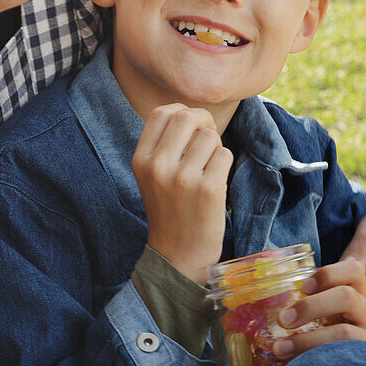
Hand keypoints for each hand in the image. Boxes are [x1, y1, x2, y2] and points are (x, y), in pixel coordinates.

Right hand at [132, 104, 233, 283]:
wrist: (178, 253)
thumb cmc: (169, 208)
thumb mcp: (151, 175)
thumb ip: (163, 144)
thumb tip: (191, 113)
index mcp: (140, 159)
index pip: (161, 113)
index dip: (182, 112)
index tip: (190, 127)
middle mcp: (158, 166)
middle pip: (187, 117)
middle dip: (203, 122)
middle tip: (207, 139)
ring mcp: (183, 178)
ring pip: (209, 136)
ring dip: (215, 146)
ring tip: (208, 166)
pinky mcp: (208, 189)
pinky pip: (224, 155)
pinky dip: (224, 163)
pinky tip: (215, 179)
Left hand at [273, 259, 365, 359]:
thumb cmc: (330, 346)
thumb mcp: (325, 322)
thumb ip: (307, 310)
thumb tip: (261, 305)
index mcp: (358, 298)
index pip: (353, 271)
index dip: (327, 274)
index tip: (302, 287)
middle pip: (347, 297)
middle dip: (309, 307)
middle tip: (282, 320)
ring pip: (345, 332)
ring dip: (306, 340)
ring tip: (280, 349)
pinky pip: (345, 359)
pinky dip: (317, 360)